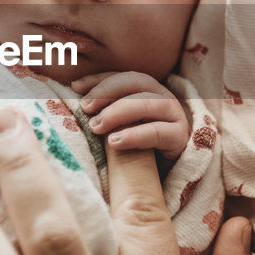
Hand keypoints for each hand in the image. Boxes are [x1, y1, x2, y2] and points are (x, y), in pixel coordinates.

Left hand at [72, 71, 189, 159]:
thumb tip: (76, 100)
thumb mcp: (117, 128)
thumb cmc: (136, 150)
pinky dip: (134, 135)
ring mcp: (174, 115)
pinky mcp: (179, 137)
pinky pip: (157, 131)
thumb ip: (102, 113)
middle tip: (85, 108)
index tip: (75, 87)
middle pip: (136, 82)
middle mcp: (162, 97)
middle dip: (107, 92)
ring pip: (147, 103)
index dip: (99, 79)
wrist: (161, 179)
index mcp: (147, 90)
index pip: (122, 76)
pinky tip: (114, 142)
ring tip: (96, 127)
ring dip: (118, 112)